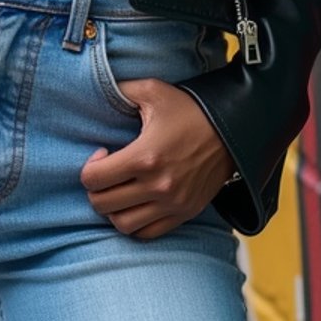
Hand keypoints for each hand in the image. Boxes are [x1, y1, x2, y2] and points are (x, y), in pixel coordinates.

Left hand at [80, 79, 234, 239]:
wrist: (231, 130)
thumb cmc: (189, 109)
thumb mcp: (153, 90)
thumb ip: (121, 88)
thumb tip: (99, 87)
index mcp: (145, 156)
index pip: (94, 179)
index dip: (89, 167)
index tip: (102, 153)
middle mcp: (157, 186)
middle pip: (103, 205)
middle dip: (96, 189)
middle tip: (105, 173)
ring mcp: (171, 204)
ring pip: (123, 224)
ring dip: (113, 209)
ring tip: (118, 190)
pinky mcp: (184, 213)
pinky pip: (148, 233)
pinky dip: (135, 223)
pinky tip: (136, 203)